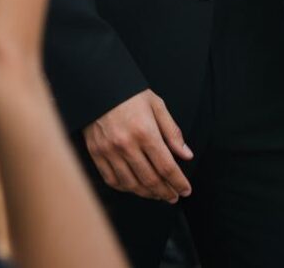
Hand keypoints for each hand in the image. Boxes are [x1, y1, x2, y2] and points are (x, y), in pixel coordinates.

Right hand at [83, 89, 193, 203]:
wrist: (99, 86)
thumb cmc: (130, 94)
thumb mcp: (157, 105)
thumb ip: (172, 132)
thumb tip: (186, 155)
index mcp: (145, 131)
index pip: (166, 166)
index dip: (178, 182)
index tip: (186, 190)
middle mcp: (126, 144)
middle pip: (150, 179)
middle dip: (166, 192)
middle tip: (173, 196)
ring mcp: (109, 151)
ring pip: (132, 184)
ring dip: (148, 194)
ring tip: (157, 194)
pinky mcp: (97, 154)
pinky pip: (112, 180)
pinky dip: (125, 188)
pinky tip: (135, 187)